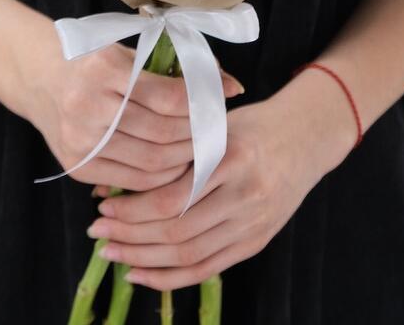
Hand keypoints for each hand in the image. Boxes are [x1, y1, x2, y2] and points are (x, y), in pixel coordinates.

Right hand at [12, 26, 243, 191]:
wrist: (37, 75)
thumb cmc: (91, 58)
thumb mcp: (127, 52)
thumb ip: (172, 69)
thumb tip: (231, 85)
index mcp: (104, 69)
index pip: (167, 97)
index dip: (201, 102)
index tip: (223, 99)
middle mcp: (89, 106)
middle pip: (162, 133)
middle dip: (198, 134)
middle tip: (219, 129)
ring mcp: (80, 139)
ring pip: (151, 163)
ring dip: (184, 159)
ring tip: (202, 148)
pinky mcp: (76, 165)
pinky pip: (131, 180)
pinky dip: (161, 178)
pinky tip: (176, 166)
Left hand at [86, 68, 357, 287]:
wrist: (306, 137)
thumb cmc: (251, 124)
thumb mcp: (213, 125)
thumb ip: (171, 152)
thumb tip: (112, 177)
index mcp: (231, 158)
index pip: (173, 195)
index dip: (133, 206)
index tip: (102, 202)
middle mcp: (245, 195)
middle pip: (177, 229)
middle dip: (130, 234)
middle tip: (97, 229)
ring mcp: (253, 223)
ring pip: (188, 254)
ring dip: (143, 258)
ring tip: (110, 251)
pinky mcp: (256, 242)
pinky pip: (207, 269)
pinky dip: (170, 278)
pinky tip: (140, 274)